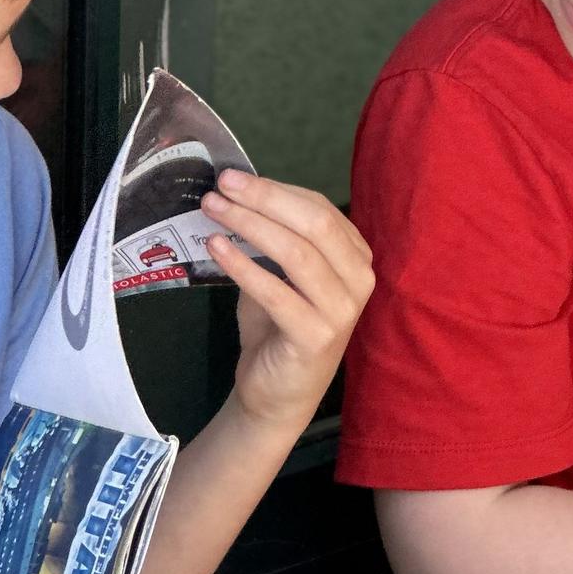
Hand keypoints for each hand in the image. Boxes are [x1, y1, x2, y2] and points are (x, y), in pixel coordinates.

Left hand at [201, 171, 375, 432]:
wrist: (277, 395)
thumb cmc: (278, 329)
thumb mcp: (279, 274)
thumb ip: (272, 238)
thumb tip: (236, 193)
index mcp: (355, 259)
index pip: (318, 208)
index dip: (275, 188)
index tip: (232, 178)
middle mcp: (359, 281)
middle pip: (314, 223)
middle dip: (263, 199)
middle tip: (221, 186)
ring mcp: (342, 312)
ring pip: (297, 252)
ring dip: (249, 225)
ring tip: (213, 210)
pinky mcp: (317, 338)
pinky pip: (276, 292)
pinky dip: (243, 266)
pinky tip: (216, 248)